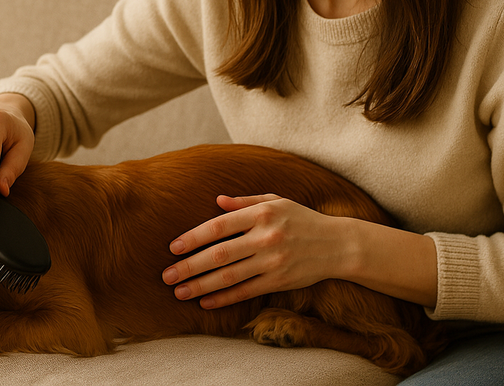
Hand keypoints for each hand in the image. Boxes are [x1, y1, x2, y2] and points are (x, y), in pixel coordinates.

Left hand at [161, 194, 349, 308]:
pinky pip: (246, 292)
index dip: (193, 237)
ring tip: (180, 292)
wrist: (337, 244)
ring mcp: (273, 261)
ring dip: (201, 286)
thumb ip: (245, 202)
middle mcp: (265, 237)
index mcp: (261, 213)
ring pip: (229, 277)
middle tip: (167, 276)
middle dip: (189, 266)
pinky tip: (206, 302)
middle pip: (219, 254)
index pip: (218, 226)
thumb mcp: (276, 201)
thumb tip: (217, 201)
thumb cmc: (301, 219)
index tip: (173, 248)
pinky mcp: (280, 281)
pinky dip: (224, 298)